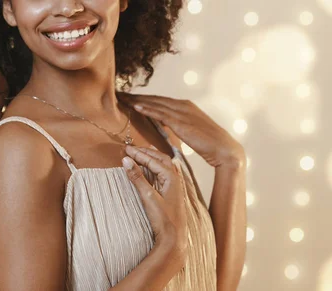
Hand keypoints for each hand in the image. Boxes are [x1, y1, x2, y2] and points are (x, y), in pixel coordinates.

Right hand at [122, 146, 186, 263]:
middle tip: (131, 148)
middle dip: (145, 152)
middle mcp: (175, 178)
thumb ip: (137, 177)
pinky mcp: (171, 192)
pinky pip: (163, 172)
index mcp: (171, 177)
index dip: (138, 153)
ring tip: (141, 152)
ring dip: (151, 157)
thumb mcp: (148, 196)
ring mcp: (174, 185)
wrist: (174, 237)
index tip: (126, 149)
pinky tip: (150, 168)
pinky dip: (154, 166)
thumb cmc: (163, 218)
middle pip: (160, 158)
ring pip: (163, 164)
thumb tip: (126, 160)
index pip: (152, 160)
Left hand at [128, 95, 244, 168]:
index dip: (142, 98)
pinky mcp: (182, 122)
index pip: (159, 100)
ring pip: (155, 104)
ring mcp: (182, 112)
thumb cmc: (207, 143)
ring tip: (121, 98)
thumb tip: (162, 124)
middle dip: (135, 96)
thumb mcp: (188, 130)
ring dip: (137, 100)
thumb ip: (175, 124)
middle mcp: (183, 105)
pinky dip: (148, 109)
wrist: (224, 149)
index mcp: (184, 106)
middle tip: (118, 93)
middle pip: (154, 98)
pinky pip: (161, 114)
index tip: (127, 97)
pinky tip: (135, 107)